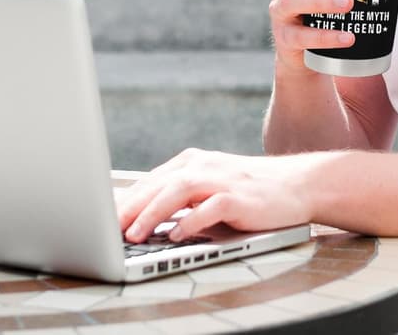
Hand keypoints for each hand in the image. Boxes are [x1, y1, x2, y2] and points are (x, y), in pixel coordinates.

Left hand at [117, 149, 311, 242]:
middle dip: (129, 208)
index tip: (101, 220)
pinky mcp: (239, 197)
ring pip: (178, 191)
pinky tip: (175, 235)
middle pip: (159, 184)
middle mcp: (204, 165)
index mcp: (194, 161)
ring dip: (152, 213)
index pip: (151, 181)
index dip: (124, 201)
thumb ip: (181, 198)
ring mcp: (222, 179)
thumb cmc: (249, 189)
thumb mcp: (211, 187)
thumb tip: (140, 220)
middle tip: (105, 229)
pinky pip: (209, 208)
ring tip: (133, 234)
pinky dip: (189, 221)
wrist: (296, 184)